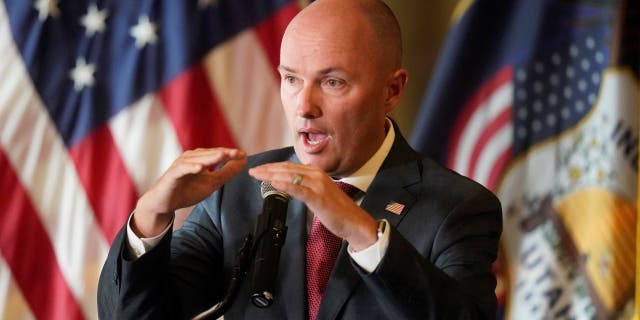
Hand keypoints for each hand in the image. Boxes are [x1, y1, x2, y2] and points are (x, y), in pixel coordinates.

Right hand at [133, 148, 246, 236]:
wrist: (164, 203)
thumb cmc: (187, 191)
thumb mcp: (212, 183)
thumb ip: (227, 172)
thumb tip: (244, 161)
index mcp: (201, 158)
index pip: (218, 154)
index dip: (231, 154)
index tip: (244, 155)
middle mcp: (191, 157)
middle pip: (210, 154)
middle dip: (224, 153)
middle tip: (237, 153)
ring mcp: (181, 164)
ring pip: (197, 159)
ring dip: (210, 157)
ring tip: (223, 155)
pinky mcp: (172, 173)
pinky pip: (182, 168)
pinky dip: (191, 167)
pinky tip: (200, 168)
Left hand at [248, 162, 377, 250]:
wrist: (354, 222)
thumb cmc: (337, 210)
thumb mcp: (318, 193)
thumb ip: (305, 186)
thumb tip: (288, 184)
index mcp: (316, 172)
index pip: (289, 167)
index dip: (272, 167)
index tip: (259, 168)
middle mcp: (317, 174)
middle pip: (286, 169)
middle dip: (267, 169)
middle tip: (251, 170)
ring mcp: (318, 185)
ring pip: (289, 176)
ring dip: (271, 174)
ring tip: (257, 174)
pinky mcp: (318, 197)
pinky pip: (298, 189)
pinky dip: (284, 185)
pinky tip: (273, 183)